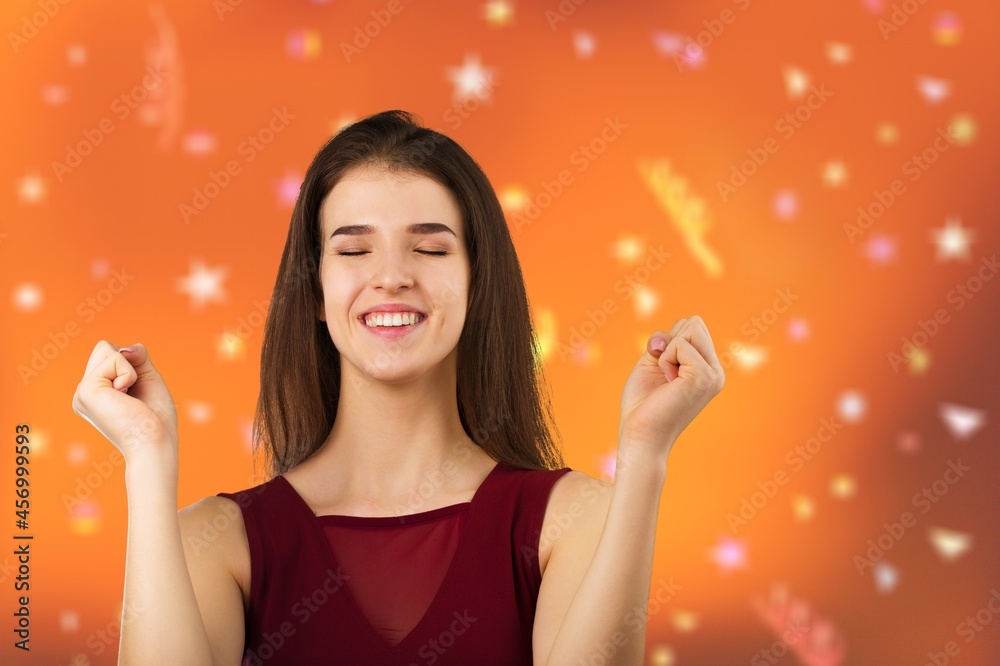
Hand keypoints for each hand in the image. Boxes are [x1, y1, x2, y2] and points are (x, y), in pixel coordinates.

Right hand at [72, 341, 178, 463]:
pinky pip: (113, 358)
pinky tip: (125, 397)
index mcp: (96, 392)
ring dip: (129, 369)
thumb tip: (125, 348)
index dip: (132, 364)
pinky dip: (129, 374)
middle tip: (134, 394)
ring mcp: (82, 392)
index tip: (138, 392)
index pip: (109, 353)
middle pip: (104, 347)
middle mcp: (84, 392)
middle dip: (129, 363)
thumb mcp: (147, 378)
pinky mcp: (86, 391)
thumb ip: (136, 357)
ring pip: (106, 349)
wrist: (154, 442)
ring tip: (128, 396)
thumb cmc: (155, 418)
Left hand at [618, 315, 724, 461]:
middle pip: (694, 323)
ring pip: (691, 327)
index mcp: (707, 369)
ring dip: (667, 350)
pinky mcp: (703, 377)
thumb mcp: (652, 363)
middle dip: (669, 341)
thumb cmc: (643, 405)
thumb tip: (667, 336)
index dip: (668, 340)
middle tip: (664, 373)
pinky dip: (665, 358)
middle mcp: (715, 372)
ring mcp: (713, 375)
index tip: (662, 369)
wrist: (640, 436)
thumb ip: (664, 342)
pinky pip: (681, 343)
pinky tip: (668, 381)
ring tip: (667, 379)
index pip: (692, 327)